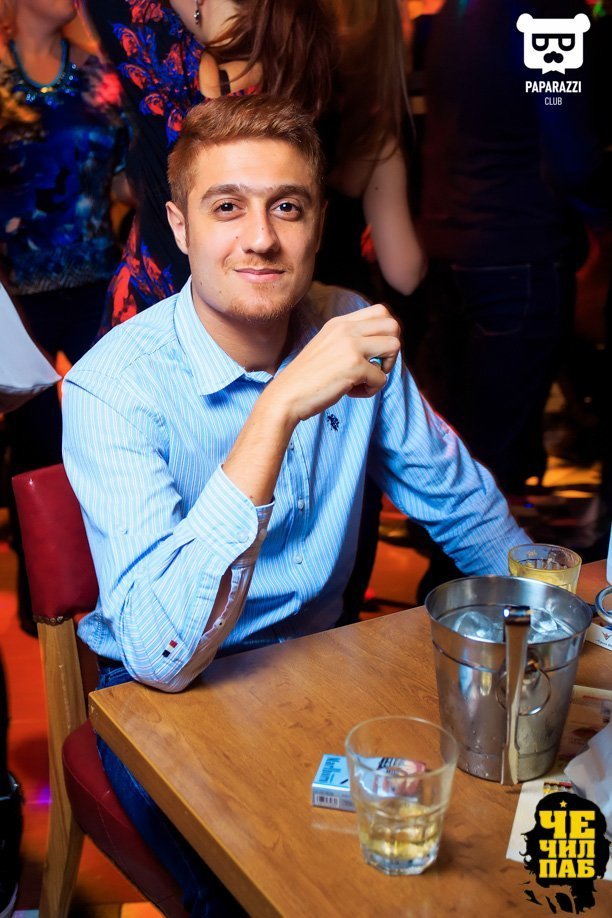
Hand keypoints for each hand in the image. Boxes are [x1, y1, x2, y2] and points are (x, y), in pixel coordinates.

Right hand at [264, 303, 400, 425]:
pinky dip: (371, 390)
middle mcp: (346, 329)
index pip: (381, 312)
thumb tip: (382, 346)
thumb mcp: (328, 346)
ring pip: (394, 346)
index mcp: (339, 323)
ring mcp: (351, 346)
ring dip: (385, 368)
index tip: (374, 353)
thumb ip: (350, 340)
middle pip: (394, 326)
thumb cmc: (308, 377)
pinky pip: (382, 378)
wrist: (286, 395)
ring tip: (365, 379)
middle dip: (391, 351)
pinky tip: (351, 392)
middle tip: (375, 367)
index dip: (385, 334)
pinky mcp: (354, 366)